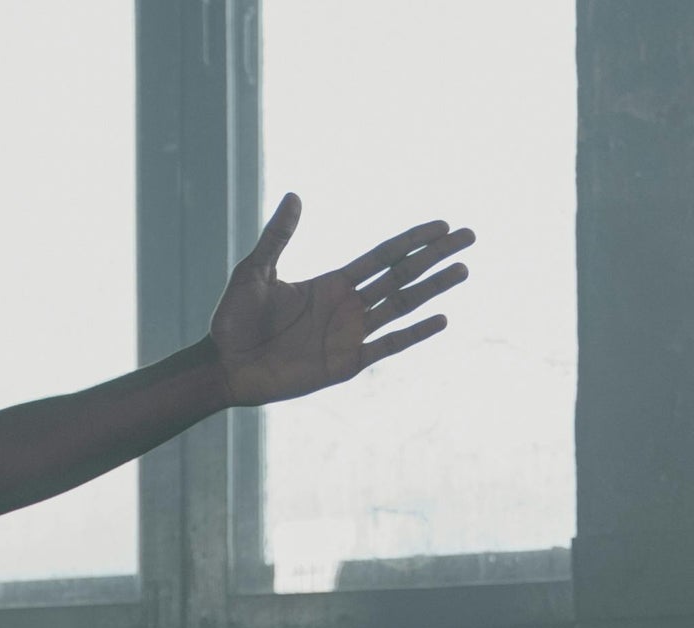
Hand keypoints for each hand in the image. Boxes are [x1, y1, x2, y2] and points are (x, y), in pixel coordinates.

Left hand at [209, 194, 473, 406]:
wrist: (224, 366)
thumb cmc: (234, 320)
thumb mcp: (255, 271)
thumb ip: (278, 236)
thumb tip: (294, 195)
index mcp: (331, 282)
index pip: (382, 255)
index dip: (412, 239)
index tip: (442, 225)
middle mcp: (347, 306)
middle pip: (402, 275)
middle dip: (435, 256)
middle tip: (469, 237)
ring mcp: (349, 334)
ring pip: (402, 306)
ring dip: (433, 288)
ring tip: (463, 270)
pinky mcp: (345, 363)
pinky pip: (387, 346)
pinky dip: (414, 334)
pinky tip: (441, 319)